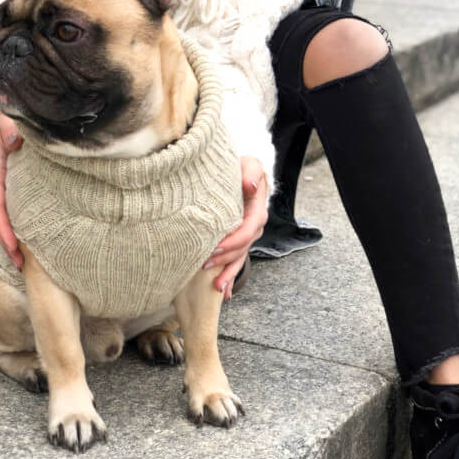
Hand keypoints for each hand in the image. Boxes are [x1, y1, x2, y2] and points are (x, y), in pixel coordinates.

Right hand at [0, 113, 22, 268]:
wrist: (4, 117)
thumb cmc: (10, 120)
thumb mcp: (9, 120)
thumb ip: (11, 130)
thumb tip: (13, 143)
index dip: (4, 227)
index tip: (13, 246)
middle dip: (7, 243)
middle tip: (21, 266)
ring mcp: (3, 188)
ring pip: (5, 218)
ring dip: (12, 239)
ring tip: (25, 261)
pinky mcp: (11, 188)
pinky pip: (12, 211)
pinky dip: (18, 227)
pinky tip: (31, 240)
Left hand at [202, 155, 267, 300]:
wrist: (246, 174)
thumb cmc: (245, 169)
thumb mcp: (251, 165)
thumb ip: (251, 173)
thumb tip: (250, 185)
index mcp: (256, 212)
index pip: (246, 231)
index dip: (231, 241)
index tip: (214, 247)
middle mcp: (254, 228)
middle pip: (241, 249)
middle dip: (224, 259)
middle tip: (202, 265)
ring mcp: (247, 236)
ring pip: (239, 259)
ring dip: (228, 273)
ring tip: (216, 287)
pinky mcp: (239, 241)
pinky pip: (237, 261)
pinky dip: (231, 277)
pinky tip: (224, 293)